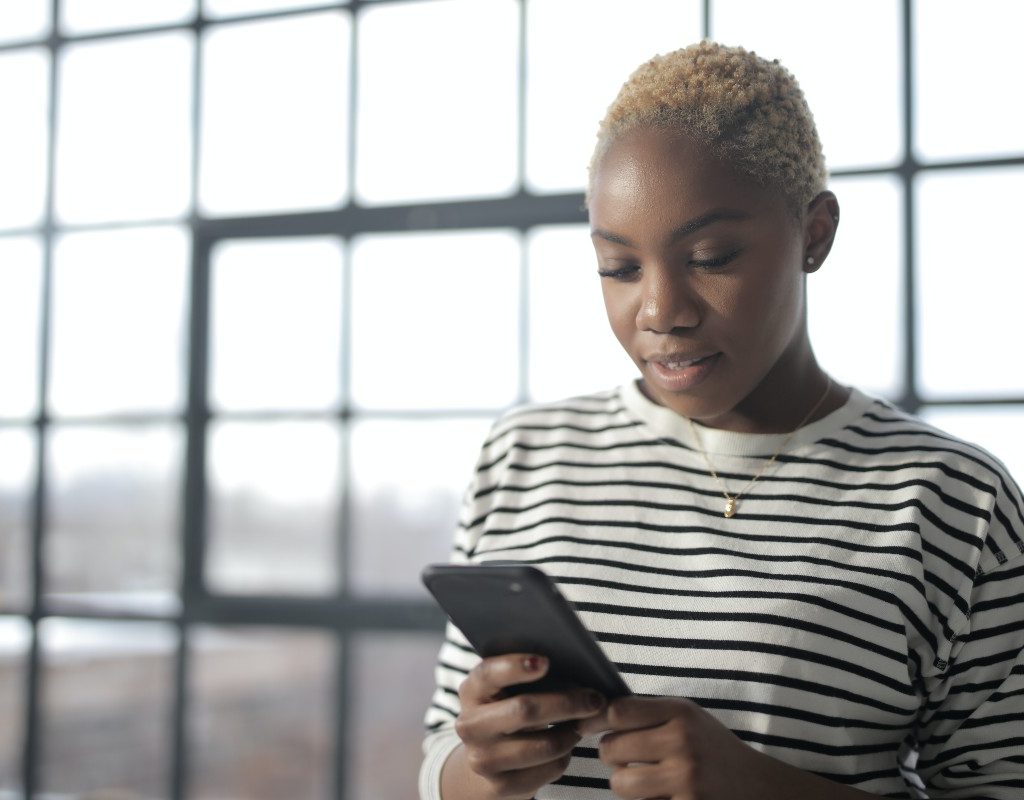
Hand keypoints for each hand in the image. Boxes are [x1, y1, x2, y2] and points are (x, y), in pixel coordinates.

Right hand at [447, 654, 606, 799]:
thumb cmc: (509, 711)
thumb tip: (578, 670)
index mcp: (472, 691)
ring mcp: (482, 759)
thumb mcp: (509, 690)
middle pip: (525, 710)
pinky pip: (549, 768)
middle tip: (595, 699)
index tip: (545, 662)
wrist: (488, 759)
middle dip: (567, 703)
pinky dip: (566, 755)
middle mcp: (470, 725)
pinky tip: (566, 744)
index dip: (515, 666)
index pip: (488, 674)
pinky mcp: (500, 786)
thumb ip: (531, 675)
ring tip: (582, 723)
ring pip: (544, 744)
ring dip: (571, 733)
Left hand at [577, 696, 767, 799]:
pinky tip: (660, 795)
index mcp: (681, 713)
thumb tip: (595, 715)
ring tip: (639, 779)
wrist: (760, 788)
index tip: (588, 727)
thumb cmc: (712, 749)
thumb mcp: (689, 719)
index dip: (596, 721)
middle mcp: (683, 743)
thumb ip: (649, 714)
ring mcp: (686, 780)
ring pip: (621, 784)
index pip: (618, 711)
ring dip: (623, 784)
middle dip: (610, 755)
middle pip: (612, 748)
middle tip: (621, 758)